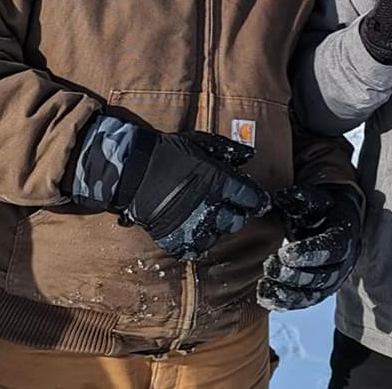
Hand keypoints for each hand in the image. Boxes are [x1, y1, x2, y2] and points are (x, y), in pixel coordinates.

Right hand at [119, 130, 269, 259]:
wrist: (133, 169)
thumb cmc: (168, 152)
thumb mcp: (200, 141)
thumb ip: (227, 149)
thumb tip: (250, 155)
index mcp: (220, 181)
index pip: (251, 198)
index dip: (257, 201)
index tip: (258, 203)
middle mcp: (210, 206)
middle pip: (236, 222)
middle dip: (235, 215)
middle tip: (226, 207)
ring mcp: (192, 225)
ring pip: (216, 237)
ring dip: (214, 228)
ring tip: (205, 217)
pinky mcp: (175, 239)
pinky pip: (194, 249)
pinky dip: (196, 241)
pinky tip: (192, 229)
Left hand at [256, 184, 361, 310]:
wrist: (336, 222)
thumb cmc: (322, 209)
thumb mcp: (316, 198)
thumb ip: (302, 198)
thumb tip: (281, 197)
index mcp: (345, 236)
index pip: (332, 249)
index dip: (309, 253)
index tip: (284, 253)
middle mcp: (344, 263)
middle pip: (323, 277)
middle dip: (295, 275)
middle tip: (270, 266)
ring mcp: (333, 281)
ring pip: (314, 294)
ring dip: (289, 293)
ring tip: (265, 285)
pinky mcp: (321, 292)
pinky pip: (305, 302)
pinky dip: (286, 303)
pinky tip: (266, 297)